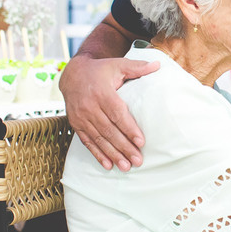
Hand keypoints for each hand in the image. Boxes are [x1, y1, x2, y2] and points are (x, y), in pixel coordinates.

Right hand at [60, 55, 158, 170]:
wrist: (72, 75)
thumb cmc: (101, 70)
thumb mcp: (118, 64)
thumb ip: (137, 67)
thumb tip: (158, 65)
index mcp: (102, 92)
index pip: (117, 114)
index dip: (129, 129)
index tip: (141, 142)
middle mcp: (89, 106)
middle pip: (109, 130)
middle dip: (124, 147)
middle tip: (138, 160)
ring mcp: (81, 117)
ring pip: (99, 139)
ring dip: (112, 154)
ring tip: (126, 166)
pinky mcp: (76, 124)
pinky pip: (87, 141)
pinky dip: (97, 154)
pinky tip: (108, 165)